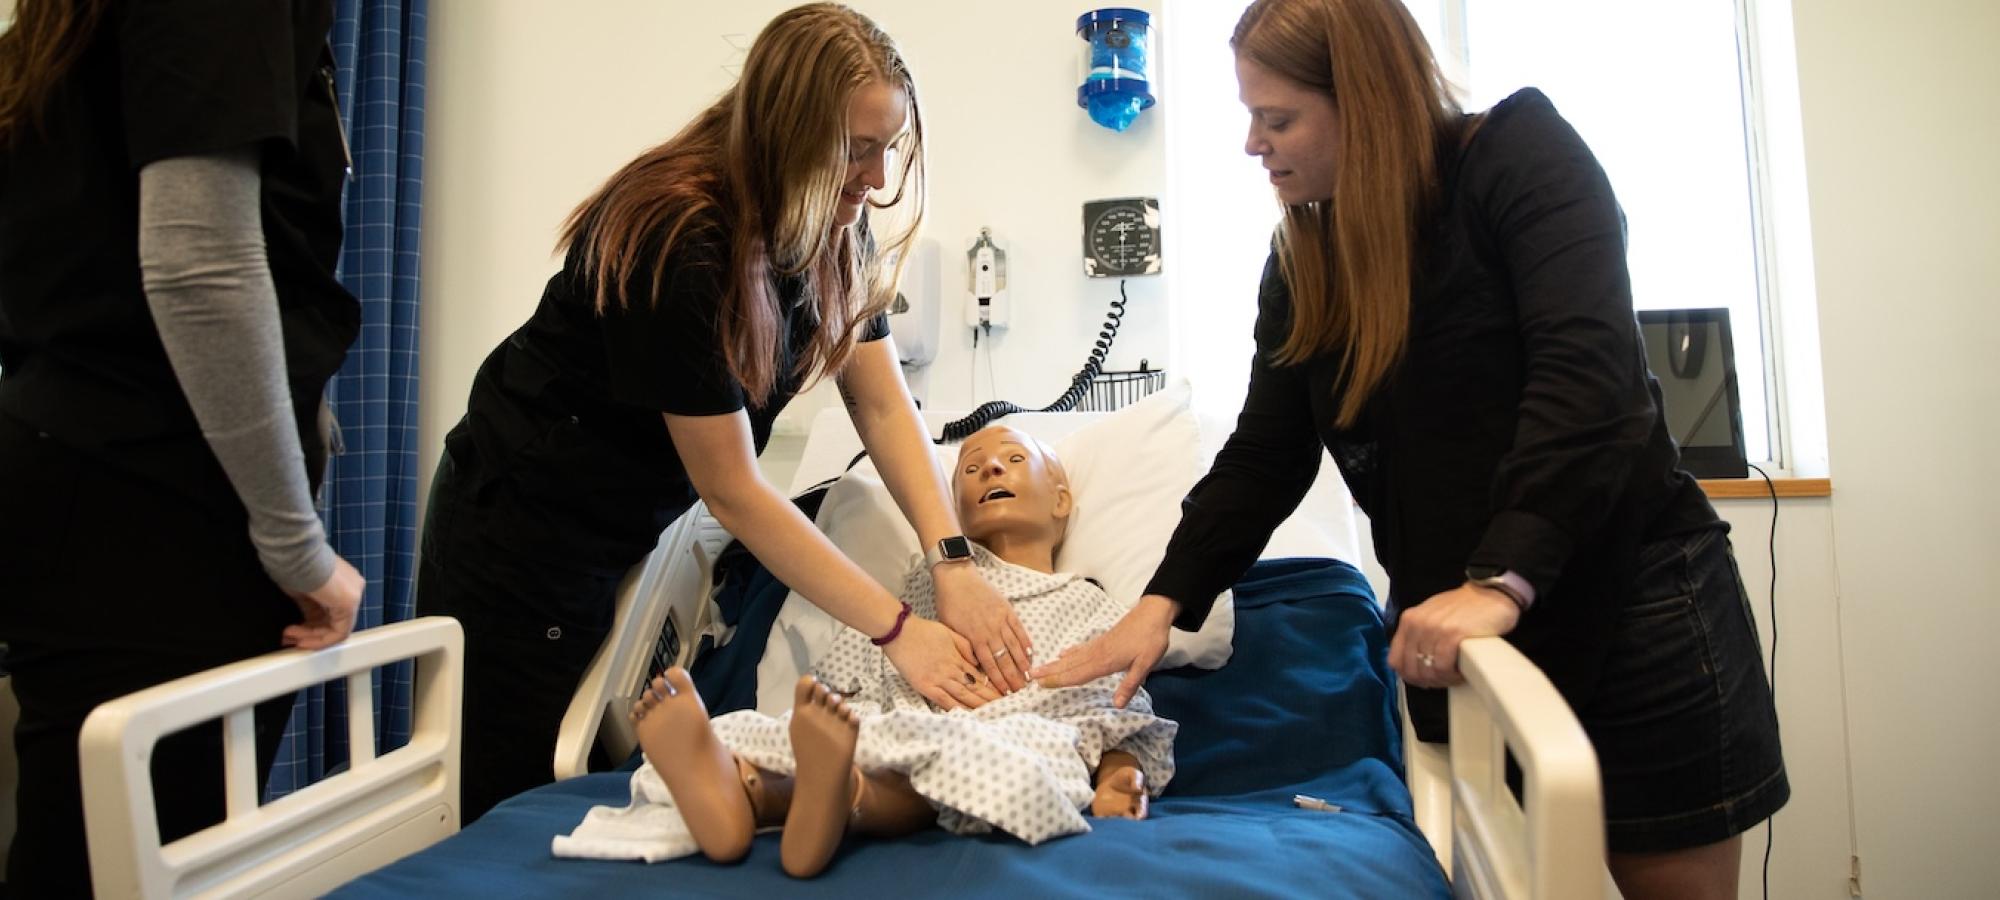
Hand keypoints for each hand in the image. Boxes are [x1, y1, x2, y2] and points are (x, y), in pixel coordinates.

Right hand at [283, 554, 362, 649]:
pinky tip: (301, 640)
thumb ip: (310, 608)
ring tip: (289, 637)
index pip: (332, 610)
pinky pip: (339, 631)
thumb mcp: (302, 591)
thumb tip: (306, 624)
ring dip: (311, 637)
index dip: (311, 625)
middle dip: (310, 633)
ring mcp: (354, 595)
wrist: (295, 555)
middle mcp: (353, 587)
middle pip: (335, 620)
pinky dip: (320, 640)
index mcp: (344, 580)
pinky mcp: (349, 603)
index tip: (293, 631)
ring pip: (336, 627)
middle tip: (288, 638)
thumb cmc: (294, 566)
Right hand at [882, 616, 1001, 709]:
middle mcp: (950, 670)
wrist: (900, 632)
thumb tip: (978, 661)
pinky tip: (965, 716)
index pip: (980, 676)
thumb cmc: (924, 630)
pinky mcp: (924, 686)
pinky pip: (942, 701)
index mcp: (957, 657)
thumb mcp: (950, 632)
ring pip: (962, 696)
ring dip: (977, 706)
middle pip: (974, 688)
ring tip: (990, 713)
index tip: (1004, 692)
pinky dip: (955, 709)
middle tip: (1004, 707)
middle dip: (990, 699)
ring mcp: (937, 679)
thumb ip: (965, 647)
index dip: (993, 685)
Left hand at [932, 563, 1032, 692]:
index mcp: (974, 638)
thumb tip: (975, 664)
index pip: (989, 665)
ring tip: (1029, 676)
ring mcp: (1000, 620)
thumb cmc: (948, 603)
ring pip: (1014, 646)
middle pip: (1005, 659)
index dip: (998, 680)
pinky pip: (1019, 629)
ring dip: (1023, 663)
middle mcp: (990, 631)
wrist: (956, 577)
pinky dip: (1025, 642)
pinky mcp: (1006, 609)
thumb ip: (963, 646)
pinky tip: (1030, 653)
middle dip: (1014, 677)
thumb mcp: (949, 628)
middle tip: (1021, 691)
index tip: (1005, 693)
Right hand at [1031, 594, 1176, 707]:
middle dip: (1050, 672)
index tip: (1041, 685)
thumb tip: (1117, 705)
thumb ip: (1130, 685)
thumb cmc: (1151, 639)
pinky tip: (1063, 654)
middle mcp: (1097, 653)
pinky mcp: (1102, 640)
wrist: (1153, 613)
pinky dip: (1070, 653)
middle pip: (1069, 665)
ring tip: (1039, 667)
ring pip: (1072, 657)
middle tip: (1029, 676)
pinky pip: (1081, 649)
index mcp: (1105, 661)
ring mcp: (1098, 645)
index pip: (1078, 674)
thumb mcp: (1145, 665)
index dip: (1059, 681)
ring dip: (1055, 663)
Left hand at [1388, 583, 1520, 688]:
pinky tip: (1461, 673)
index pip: (1395, 660)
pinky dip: (1452, 675)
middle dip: (1428, 681)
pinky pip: (1443, 666)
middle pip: (1411, 669)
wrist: (1491, 593)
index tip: (1424, 681)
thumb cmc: (1464, 608)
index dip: (1409, 676)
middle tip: (1444, 680)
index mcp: (1409, 620)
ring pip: (1428, 671)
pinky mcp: (1452, 635)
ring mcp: (1433, 628)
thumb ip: (1419, 636)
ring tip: (1455, 676)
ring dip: (1443, 679)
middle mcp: (1417, 623)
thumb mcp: (1432, 617)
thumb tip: (1414, 666)